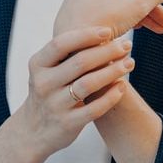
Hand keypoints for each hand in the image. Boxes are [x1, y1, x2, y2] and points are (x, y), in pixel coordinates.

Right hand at [14, 26, 136, 154]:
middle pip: (80, 62)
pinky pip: (94, 109)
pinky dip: (111, 96)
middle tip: (126, 45)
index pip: (61, 44)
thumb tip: (102, 32)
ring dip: (112, 71)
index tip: (109, 30)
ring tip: (129, 63)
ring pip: (88, 84)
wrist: (33, 131)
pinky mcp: (67, 123)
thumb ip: (66, 54)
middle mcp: (43, 84)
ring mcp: (55, 105)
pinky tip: (122, 86)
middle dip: (107, 51)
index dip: (86, 35)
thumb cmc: (48, 91)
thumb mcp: (46, 70)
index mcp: (37, 65)